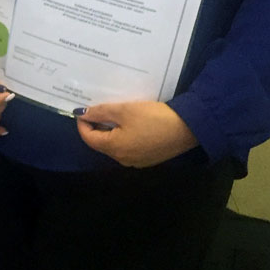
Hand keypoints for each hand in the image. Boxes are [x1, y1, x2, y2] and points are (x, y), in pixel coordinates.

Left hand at [75, 100, 198, 166]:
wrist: (188, 127)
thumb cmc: (152, 118)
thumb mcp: (124, 110)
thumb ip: (100, 112)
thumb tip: (81, 114)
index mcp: (114, 149)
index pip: (89, 138)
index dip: (83, 123)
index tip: (83, 108)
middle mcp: (123, 159)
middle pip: (101, 143)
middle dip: (96, 126)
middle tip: (98, 109)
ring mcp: (137, 161)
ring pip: (115, 146)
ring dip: (110, 131)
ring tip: (113, 114)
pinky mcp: (149, 158)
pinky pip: (129, 147)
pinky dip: (123, 136)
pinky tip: (130, 124)